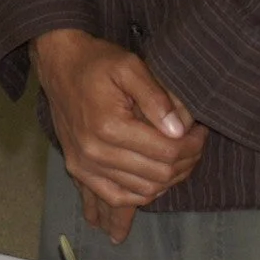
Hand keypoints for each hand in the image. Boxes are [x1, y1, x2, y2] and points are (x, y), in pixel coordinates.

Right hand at [32, 30, 205, 236]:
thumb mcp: (130, 66)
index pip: (166, 152)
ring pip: (141, 192)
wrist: (59, 66)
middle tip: (195, 145)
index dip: (192, 146)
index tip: (201, 132)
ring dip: (167, 181)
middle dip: (185, 163)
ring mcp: (84, 165)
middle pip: (157, 176)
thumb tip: (180, 130)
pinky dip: (140, 195)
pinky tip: (154, 182)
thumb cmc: (96, 62)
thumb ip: (156, 97)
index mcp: (109, 126)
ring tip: (179, 158)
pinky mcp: (78, 170)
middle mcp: (95, 153)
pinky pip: (116, 197)